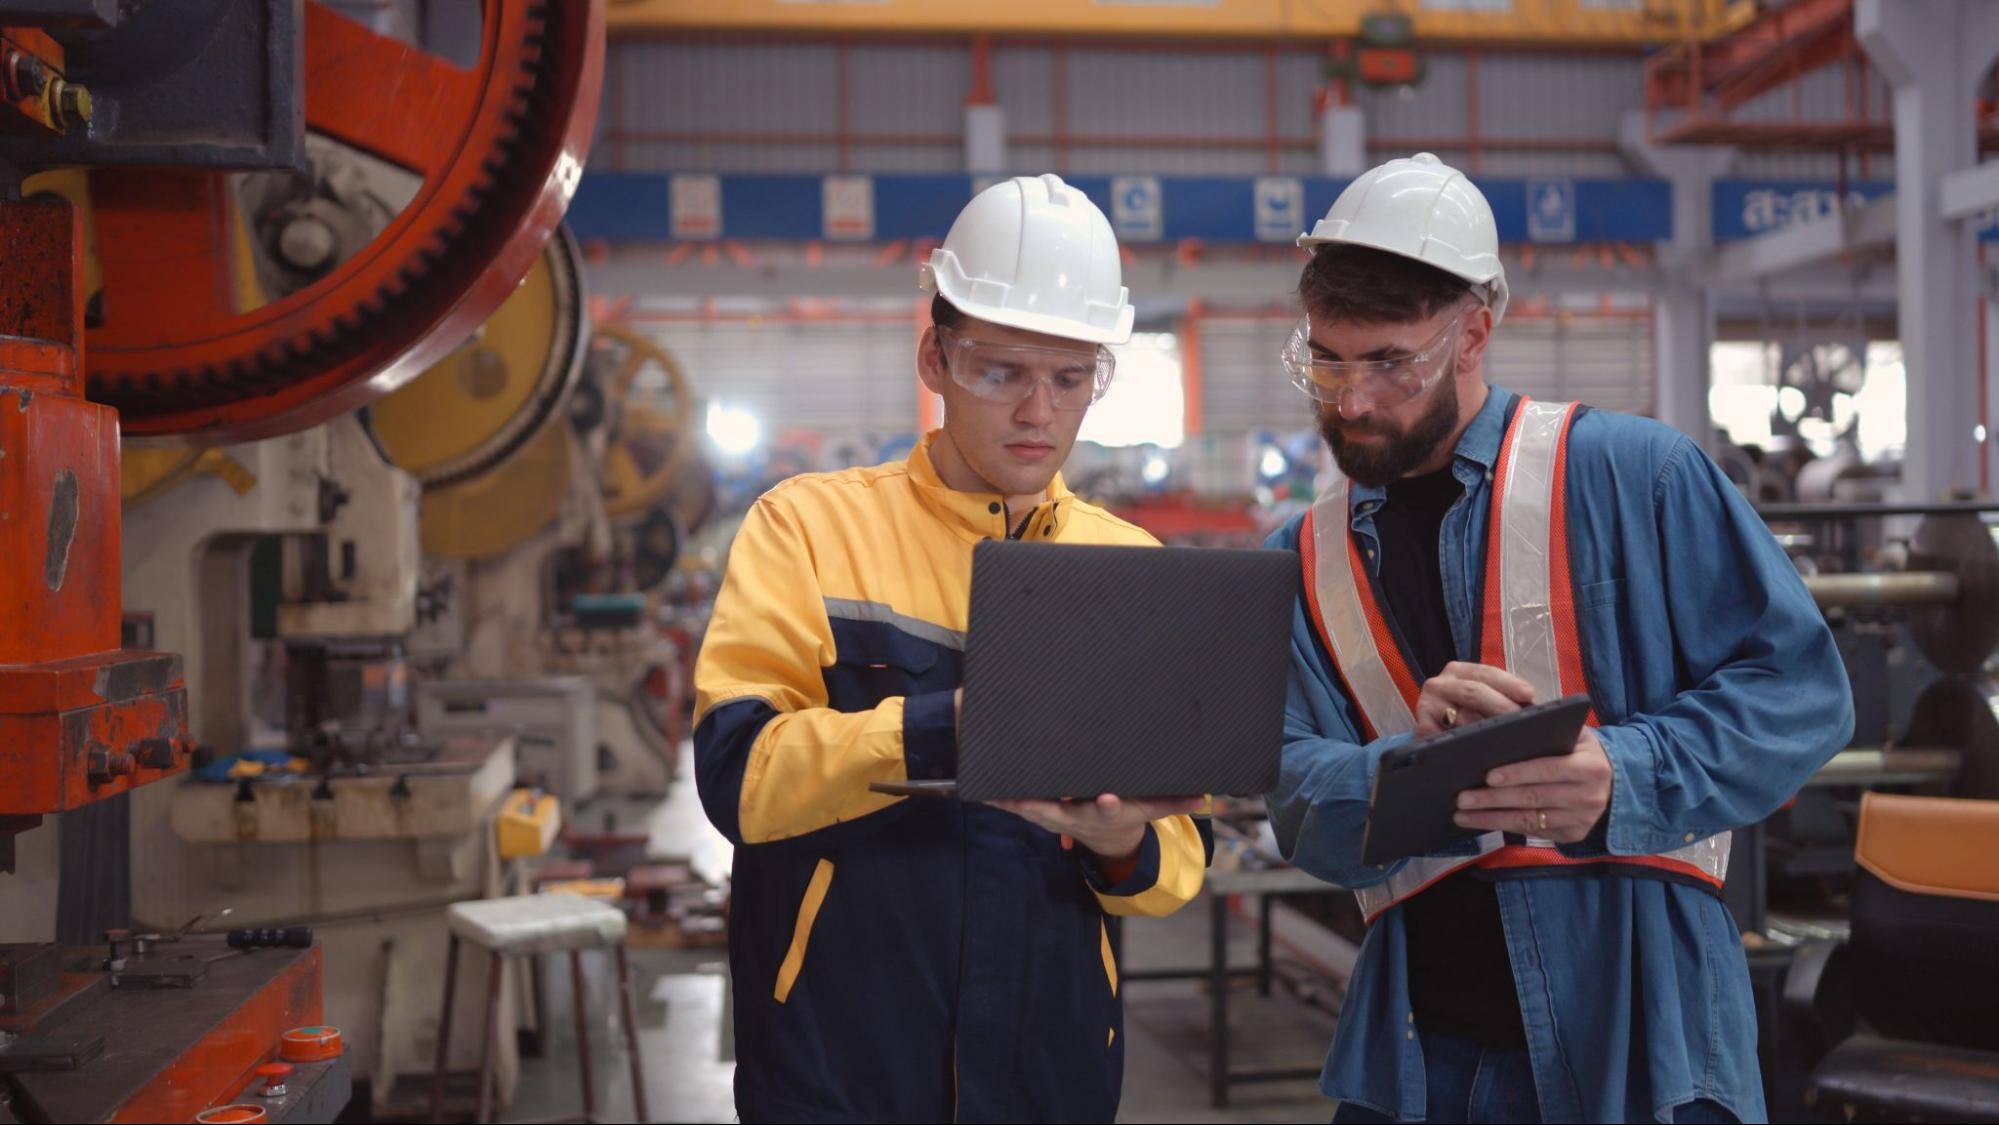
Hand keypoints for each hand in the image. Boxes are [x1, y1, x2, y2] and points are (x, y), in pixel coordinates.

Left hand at [989, 794, 1205, 859]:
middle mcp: (1077, 818)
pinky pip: (1017, 805)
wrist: (1106, 843)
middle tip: (1028, 797)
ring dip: (1013, 802)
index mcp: (1105, 812)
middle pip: (1060, 811)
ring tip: (994, 789)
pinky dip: (1001, 798)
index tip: (1107, 798)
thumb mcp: (1151, 809)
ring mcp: (1055, 818)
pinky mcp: (1039, 814)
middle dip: (1044, 804)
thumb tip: (1206, 798)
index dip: (1107, 805)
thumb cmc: (1127, 817)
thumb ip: (1175, 801)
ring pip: (1031, 809)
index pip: (1108, 810)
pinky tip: (983, 786)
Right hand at [1414, 661, 1536, 738]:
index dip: (1510, 683)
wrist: (1435, 733)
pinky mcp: (1422, 728)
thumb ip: (1502, 698)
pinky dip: (1465, 745)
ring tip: (1509, 739)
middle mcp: (1441, 684)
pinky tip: (1482, 752)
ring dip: (1487, 730)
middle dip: (1502, 706)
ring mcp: (1428, 705)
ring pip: (1463, 717)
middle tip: (1522, 722)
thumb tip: (1533, 707)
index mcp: (1459, 671)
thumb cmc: (1467, 716)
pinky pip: (1448, 738)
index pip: (1487, 673)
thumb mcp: (1482, 700)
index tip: (1529, 695)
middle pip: (1474, 692)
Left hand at [1453, 726, 1611, 842]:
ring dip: (1492, 818)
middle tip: (1463, 798)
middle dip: (1494, 799)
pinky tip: (1481, 822)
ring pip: (1530, 820)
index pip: (1548, 769)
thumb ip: (1544, 728)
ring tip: (1462, 814)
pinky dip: (1504, 826)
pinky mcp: (1573, 835)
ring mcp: (1582, 819)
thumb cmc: (1582, 752)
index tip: (1488, 776)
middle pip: (1533, 798)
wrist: (1616, 783)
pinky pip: (1534, 832)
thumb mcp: (1574, 734)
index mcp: (1590, 766)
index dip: (1517, 773)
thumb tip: (1499, 721)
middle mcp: (1589, 796)